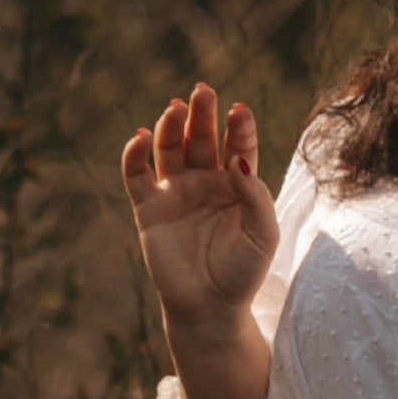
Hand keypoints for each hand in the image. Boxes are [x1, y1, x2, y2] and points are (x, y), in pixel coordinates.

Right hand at [121, 82, 277, 329]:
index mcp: (237, 186)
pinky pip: (136, 173)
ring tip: (177, 108)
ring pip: (169, 149)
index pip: (238, 148)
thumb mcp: (262, 234)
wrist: (210, 307)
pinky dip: (135, 152)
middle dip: (202, 114)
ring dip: (171, 126)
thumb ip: (256, 196)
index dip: (239, 128)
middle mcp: (205, 183)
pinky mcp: (148, 207)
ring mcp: (175, 193)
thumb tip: (238, 160)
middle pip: (202, 139)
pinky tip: (144, 136)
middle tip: (203, 91)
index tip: (240, 110)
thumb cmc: (243, 272)